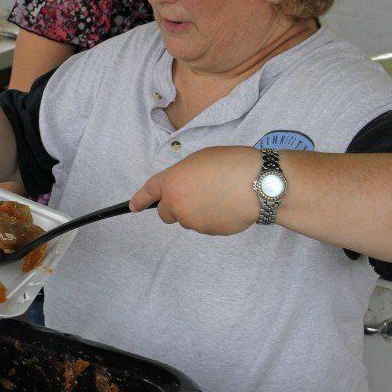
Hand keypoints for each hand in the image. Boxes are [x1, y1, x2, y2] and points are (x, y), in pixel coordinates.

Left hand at [129, 146, 262, 235]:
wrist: (259, 184)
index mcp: (173, 180)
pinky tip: (228, 206)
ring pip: (188, 220)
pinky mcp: (207, 231)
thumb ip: (183, 176)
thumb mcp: (200, 160)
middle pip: (166, 213)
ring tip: (220, 196)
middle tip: (196, 196)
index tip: (133, 206)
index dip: (140, 199)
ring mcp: (192, 220)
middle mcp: (177, 202)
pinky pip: (205, 226)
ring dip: (197, 212)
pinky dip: (212, 219)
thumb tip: (181, 188)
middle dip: (175, 208)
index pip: (149, 191)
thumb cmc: (232, 165)